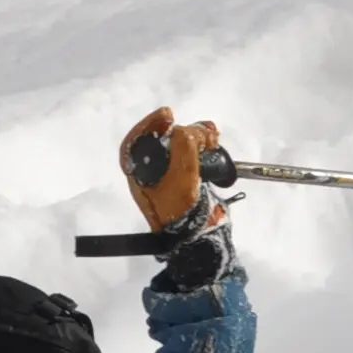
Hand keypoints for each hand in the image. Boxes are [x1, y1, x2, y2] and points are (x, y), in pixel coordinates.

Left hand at [120, 106, 224, 232]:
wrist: (197, 237)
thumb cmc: (181, 209)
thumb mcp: (181, 175)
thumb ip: (183, 147)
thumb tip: (189, 131)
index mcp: (139, 172)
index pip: (138, 138)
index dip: (152, 123)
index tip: (169, 115)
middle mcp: (151, 172)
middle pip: (164, 139)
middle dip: (184, 131)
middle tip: (202, 132)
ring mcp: (170, 175)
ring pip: (181, 145)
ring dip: (198, 137)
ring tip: (212, 139)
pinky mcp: (188, 177)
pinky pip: (194, 155)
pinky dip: (205, 147)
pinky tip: (214, 143)